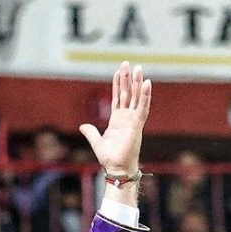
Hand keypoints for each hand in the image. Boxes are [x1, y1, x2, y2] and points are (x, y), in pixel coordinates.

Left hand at [78, 61, 150, 175]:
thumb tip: (83, 125)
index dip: (117, 84)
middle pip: (127, 93)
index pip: (118, 97)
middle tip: (127, 63)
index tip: (118, 71)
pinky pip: (143, 107)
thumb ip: (91, 132)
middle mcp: (126, 117)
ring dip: (137, 82)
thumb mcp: (97, 142)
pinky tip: (147, 83)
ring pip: (136, 97)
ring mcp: (133, 120)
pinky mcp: (137, 124)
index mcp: (117, 120)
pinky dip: (145, 95)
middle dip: (127, 78)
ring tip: (139, 68)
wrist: (116, 168)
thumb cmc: (109, 158)